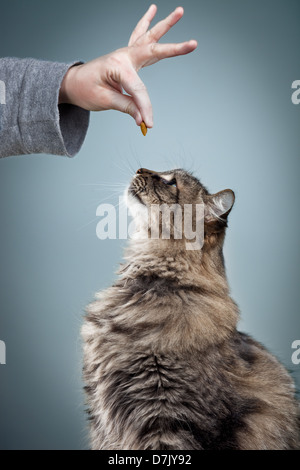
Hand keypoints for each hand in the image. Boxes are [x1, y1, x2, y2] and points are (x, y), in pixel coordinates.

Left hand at [59, 4, 196, 127]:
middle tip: (193, 43)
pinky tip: (152, 10)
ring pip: (148, 37)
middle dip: (174, 49)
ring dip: (165, 24)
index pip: (138, 89)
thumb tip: (143, 118)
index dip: (145, 107)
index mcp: (117, 66)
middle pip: (153, 51)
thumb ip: (126, 107)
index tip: (149, 124)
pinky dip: (146, 24)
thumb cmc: (84, 90)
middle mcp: (123, 56)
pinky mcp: (125, 56)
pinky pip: (138, 36)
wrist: (72, 83)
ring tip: (179, 11)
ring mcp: (125, 54)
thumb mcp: (104, 101)